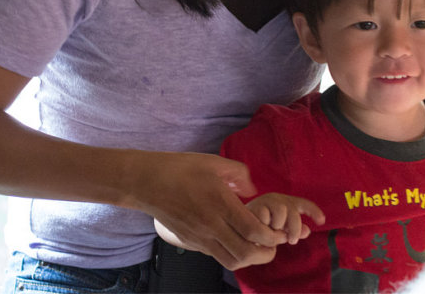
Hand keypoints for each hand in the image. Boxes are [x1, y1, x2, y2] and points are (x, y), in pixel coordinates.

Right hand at [132, 152, 291, 269]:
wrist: (145, 182)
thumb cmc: (179, 168)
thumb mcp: (214, 162)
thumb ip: (239, 174)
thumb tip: (253, 190)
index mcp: (220, 203)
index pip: (254, 231)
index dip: (272, 236)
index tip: (279, 231)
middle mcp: (211, 225)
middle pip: (246, 254)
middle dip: (266, 253)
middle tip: (274, 244)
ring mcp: (199, 237)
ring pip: (231, 261)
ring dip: (249, 258)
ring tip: (257, 246)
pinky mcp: (190, 242)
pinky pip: (217, 256)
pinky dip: (232, 254)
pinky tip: (236, 241)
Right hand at [247, 193, 325, 244]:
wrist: (237, 224)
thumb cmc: (262, 227)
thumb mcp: (282, 228)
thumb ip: (295, 229)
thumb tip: (307, 231)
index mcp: (286, 202)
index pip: (304, 204)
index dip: (314, 211)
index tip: (322, 221)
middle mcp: (276, 199)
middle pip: (293, 211)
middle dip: (294, 228)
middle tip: (291, 241)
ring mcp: (265, 202)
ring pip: (281, 213)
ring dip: (278, 229)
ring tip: (271, 235)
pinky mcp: (253, 207)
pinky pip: (264, 219)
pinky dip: (265, 229)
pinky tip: (259, 235)